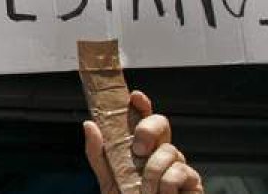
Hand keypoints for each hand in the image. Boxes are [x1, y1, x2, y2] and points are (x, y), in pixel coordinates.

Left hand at [83, 91, 202, 193]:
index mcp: (141, 146)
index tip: (135, 97)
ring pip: (168, 151)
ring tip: (145, 192)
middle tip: (137, 151)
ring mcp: (178, 164)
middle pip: (161, 122)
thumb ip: (98, 153)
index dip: (141, 104)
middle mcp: (161, 151)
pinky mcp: (192, 181)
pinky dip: (166, 186)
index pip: (143, 118)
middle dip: (148, 130)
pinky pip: (179, 172)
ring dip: (152, 173)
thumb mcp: (108, 176)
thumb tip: (89, 124)